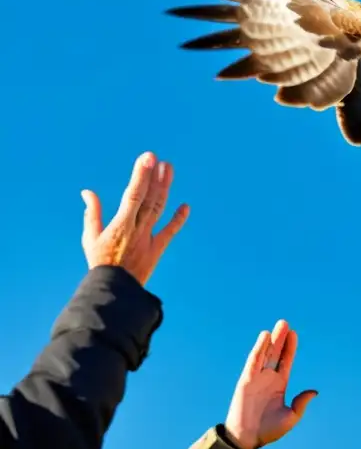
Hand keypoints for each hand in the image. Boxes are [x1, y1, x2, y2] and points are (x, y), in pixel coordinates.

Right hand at [81, 151, 188, 284]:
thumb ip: (92, 213)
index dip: (141, 176)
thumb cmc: (99, 262)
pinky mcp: (158, 249)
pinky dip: (178, 219)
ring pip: (159, 210)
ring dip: (165, 189)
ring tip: (168, 170)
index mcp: (120, 225)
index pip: (133, 195)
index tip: (147, 159)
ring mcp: (149, 239)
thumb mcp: (90, 237)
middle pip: (149, 199)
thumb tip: (87, 192)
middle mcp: (137, 229)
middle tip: (160, 160)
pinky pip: (170, 232)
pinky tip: (185, 206)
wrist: (116, 289)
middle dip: (155, 178)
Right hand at [224, 321, 317, 448]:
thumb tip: (314, 391)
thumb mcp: (290, 417)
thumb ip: (301, 403)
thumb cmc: (269, 431)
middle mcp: (268, 379)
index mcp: (279, 386)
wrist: (248, 439)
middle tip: (285, 323)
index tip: (294, 334)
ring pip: (265, 354)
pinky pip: (253, 362)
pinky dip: (259, 349)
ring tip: (278, 326)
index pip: (286, 362)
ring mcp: (256, 379)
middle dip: (280, 339)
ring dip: (271, 340)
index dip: (289, 348)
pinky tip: (265, 338)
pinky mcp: (245, 381)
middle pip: (275, 354)